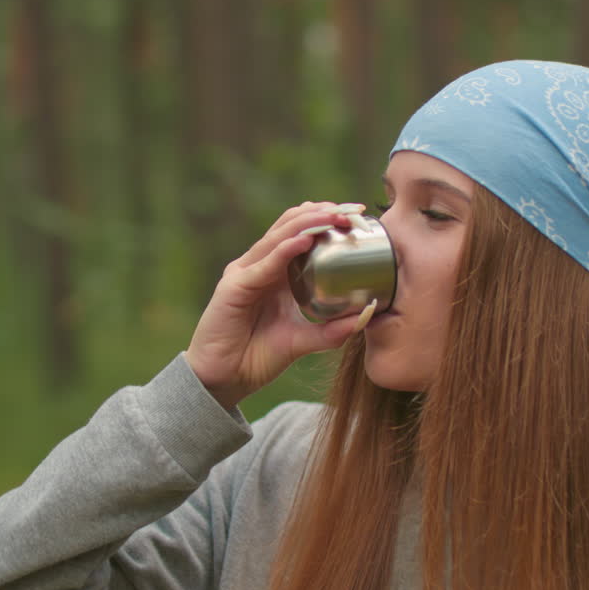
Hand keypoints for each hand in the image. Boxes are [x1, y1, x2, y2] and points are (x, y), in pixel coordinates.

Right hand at [184, 202, 361, 408]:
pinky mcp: (234, 287)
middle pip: (290, 226)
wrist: (222, 380)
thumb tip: (366, 316)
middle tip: (352, 209)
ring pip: (278, 237)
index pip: (301, 234)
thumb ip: (330, 331)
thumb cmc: (256, 357)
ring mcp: (244, 273)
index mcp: (275, 273)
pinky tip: (305, 241)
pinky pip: (264, 264)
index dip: (326, 220)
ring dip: (308, 224)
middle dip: (323, 213)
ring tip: (333, 215)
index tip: (357, 214)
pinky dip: (285, 250)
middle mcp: (259, 266)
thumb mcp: (301, 341)